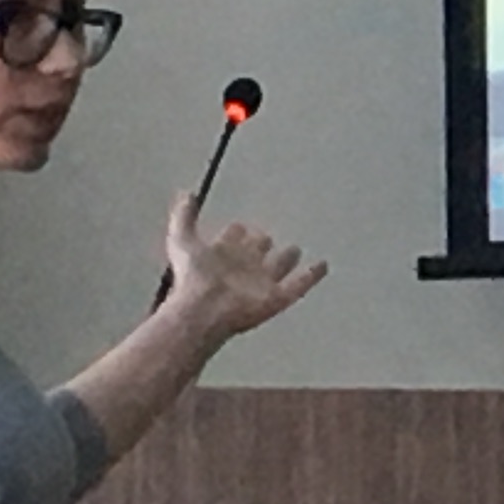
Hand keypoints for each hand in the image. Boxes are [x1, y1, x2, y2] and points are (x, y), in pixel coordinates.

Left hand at [160, 193, 325, 344]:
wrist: (204, 309)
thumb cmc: (192, 278)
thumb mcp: (181, 240)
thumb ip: (183, 217)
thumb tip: (187, 193)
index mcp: (223, 253)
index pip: (234, 237)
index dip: (236, 233)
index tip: (240, 227)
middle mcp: (244, 267)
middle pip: (257, 251)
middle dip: (262, 244)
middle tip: (267, 238)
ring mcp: (262, 283)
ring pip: (279, 266)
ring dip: (286, 258)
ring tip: (295, 251)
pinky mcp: (278, 297)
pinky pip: (300, 284)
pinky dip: (313, 276)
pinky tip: (322, 266)